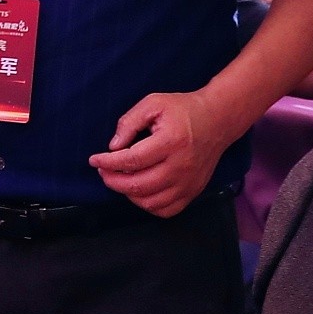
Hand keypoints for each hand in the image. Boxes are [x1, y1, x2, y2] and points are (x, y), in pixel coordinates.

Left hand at [90, 89, 234, 216]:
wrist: (217, 120)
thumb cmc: (183, 110)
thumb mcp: (153, 103)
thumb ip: (129, 122)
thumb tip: (113, 146)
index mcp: (171, 142)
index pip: (132, 160)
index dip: (108, 163)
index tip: (94, 160)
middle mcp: (181, 166)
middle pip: (139, 185)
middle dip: (113, 180)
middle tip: (103, 171)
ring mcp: (189, 183)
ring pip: (150, 202)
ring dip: (128, 194)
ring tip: (119, 179)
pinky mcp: (193, 191)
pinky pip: (166, 210)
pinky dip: (148, 205)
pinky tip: (139, 191)